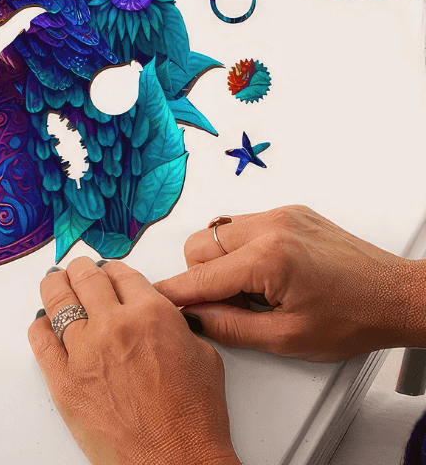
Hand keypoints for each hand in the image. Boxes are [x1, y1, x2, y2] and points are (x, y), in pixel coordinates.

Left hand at [28, 258, 239, 464]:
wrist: (178, 464)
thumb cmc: (194, 421)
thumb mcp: (203, 356)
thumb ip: (174, 324)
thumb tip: (156, 313)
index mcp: (151, 314)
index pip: (122, 273)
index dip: (114, 271)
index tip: (109, 272)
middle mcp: (115, 326)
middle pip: (87, 277)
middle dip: (82, 269)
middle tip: (79, 270)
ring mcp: (85, 352)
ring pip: (57, 299)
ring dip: (56, 285)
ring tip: (55, 282)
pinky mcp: (64, 381)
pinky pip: (41, 340)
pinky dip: (41, 326)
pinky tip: (44, 322)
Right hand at [154, 205, 425, 361]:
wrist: (395, 295)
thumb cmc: (354, 318)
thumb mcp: (288, 339)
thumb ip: (231, 327)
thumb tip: (194, 318)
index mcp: (268, 258)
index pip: (201, 276)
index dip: (175, 292)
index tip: (154, 299)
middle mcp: (269, 227)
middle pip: (199, 245)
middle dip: (202, 276)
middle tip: (230, 304)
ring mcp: (279, 214)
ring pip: (217, 231)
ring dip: (221, 260)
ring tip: (253, 288)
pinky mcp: (289, 211)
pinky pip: (243, 224)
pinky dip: (242, 248)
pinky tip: (266, 272)